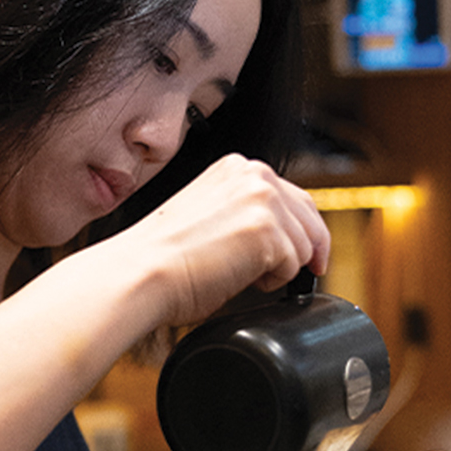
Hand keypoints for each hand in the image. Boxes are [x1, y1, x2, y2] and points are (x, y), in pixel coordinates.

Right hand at [125, 153, 331, 325]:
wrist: (140, 273)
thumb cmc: (160, 258)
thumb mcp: (210, 216)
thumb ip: (244, 215)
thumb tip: (276, 242)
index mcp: (236, 168)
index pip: (291, 196)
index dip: (301, 230)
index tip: (302, 254)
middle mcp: (253, 174)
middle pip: (309, 217)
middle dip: (306, 250)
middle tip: (289, 275)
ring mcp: (262, 199)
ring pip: (305, 245)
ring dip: (282, 269)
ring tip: (242, 276)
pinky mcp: (267, 230)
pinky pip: (295, 267)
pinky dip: (274, 282)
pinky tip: (240, 279)